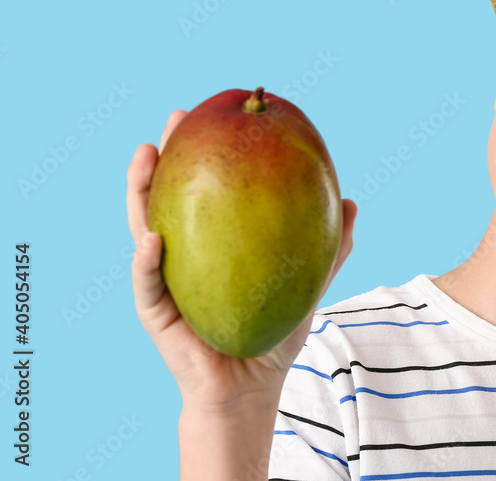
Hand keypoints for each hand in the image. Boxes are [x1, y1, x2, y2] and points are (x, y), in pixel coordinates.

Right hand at [127, 110, 357, 410]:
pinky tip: (153, 238)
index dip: (206, 151)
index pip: (203, 187)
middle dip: (166, 154)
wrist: (252, 386)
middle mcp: (182, 253)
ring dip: (140, 192)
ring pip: (143, 227)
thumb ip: (328, 247)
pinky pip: (148, 283)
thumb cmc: (274, 331)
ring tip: (147, 157)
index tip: (214, 113)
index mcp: (211, 240)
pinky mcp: (155, 313)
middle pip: (167, 195)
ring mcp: (163, 280)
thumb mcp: (306, 283)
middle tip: (177, 118)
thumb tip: (351, 201)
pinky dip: (147, 261)